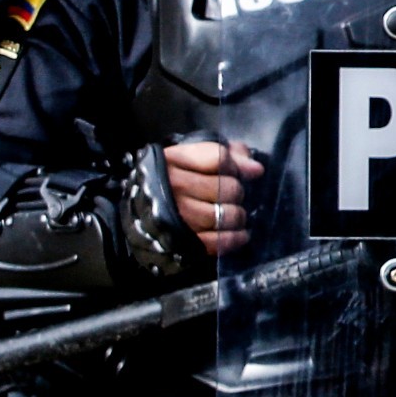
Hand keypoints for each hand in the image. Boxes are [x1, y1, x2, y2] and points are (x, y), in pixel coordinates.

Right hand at [164, 140, 262, 255]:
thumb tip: (256, 169)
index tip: (239, 172)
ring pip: (223, 215)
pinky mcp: (181, 241)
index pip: (218, 158)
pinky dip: (234, 238)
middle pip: (225, 187)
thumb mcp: (194, 158)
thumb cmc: (174, 181)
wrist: (139, 213)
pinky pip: (217, 241)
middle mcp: (173, 187)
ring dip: (236, 216)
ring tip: (236, 215)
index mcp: (173, 160)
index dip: (235, 166)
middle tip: (234, 196)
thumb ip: (228, 155)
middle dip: (236, 192)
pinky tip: (241, 234)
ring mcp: (176, 216)